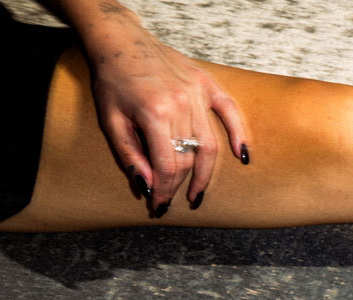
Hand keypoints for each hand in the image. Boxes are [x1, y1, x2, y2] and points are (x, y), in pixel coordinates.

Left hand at [79, 4, 248, 210]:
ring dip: (204, 175)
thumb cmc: (112, 81)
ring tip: (196, 194)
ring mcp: (196, 93)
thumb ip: (130, 156)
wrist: (121, 41)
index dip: (164, 190)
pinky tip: (242, 156)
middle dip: (179, 185)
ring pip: (208, 146)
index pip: (167, 166)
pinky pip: (229, 111)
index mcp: (155, 113)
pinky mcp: (205, 83)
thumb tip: (148, 187)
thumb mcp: (111, 121)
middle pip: (188, 159)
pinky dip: (238, 134)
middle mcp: (180, 104)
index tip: (158, 205)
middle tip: (171, 201)